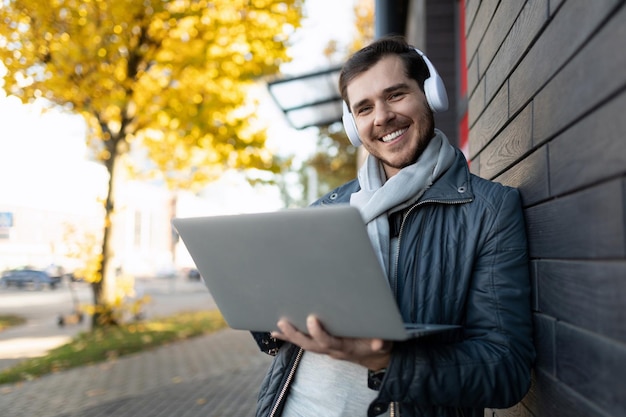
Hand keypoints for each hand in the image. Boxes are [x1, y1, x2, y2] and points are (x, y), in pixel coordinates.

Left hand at [271, 315, 391, 370]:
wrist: (372, 355)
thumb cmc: (377, 344)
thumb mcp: (384, 343)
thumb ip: (381, 343)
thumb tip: (378, 342)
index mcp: (344, 347)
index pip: (327, 341)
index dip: (318, 332)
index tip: (311, 319)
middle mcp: (331, 349)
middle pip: (310, 344)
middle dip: (296, 334)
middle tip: (283, 322)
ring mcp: (324, 348)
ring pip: (304, 343)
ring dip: (289, 336)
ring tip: (276, 325)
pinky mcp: (320, 344)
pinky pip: (302, 342)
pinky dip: (289, 337)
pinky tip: (275, 332)